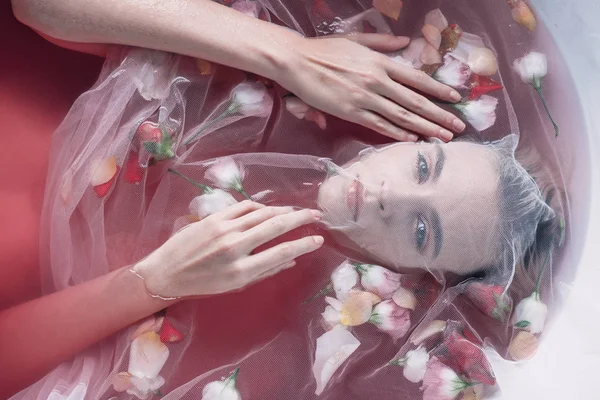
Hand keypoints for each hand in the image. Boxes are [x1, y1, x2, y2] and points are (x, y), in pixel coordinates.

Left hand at [132, 201, 322, 297]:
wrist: (166, 273)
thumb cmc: (202, 284)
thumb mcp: (235, 286)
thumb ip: (265, 272)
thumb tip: (292, 260)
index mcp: (241, 270)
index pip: (282, 252)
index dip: (304, 244)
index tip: (318, 239)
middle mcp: (235, 247)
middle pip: (276, 225)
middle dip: (300, 218)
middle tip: (316, 215)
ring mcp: (223, 229)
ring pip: (262, 212)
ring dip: (284, 210)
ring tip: (297, 211)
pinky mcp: (214, 217)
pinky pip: (244, 207)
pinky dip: (261, 206)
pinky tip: (270, 210)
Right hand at [277, 33, 465, 141]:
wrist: (298, 62)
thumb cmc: (325, 50)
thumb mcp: (356, 40)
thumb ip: (382, 42)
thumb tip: (405, 43)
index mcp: (380, 61)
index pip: (416, 78)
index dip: (438, 89)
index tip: (456, 98)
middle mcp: (377, 80)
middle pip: (415, 101)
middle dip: (439, 115)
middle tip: (458, 127)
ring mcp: (365, 98)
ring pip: (401, 116)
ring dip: (425, 128)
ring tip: (443, 137)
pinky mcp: (351, 112)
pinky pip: (379, 125)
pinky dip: (398, 133)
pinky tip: (413, 139)